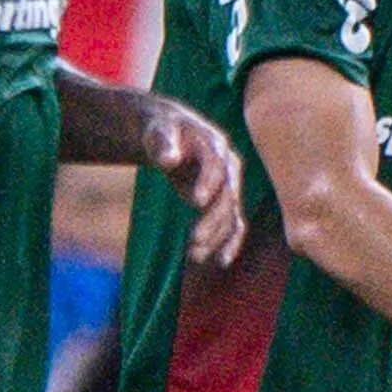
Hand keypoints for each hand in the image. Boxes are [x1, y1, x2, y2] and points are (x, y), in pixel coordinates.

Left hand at [141, 97, 247, 267]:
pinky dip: (230, 242)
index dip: (207, 183)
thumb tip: (168, 161)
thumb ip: (164, 143)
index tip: (195, 201)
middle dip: (213, 219)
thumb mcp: (159, 130)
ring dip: (217, 237)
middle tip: (195, 240)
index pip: (215, 166)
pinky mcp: (223, 203)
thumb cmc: (163, 130)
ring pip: (230, 215)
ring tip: (195, 256)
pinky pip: (233, 225)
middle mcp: (228, 168)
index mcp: (214, 146)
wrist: (174, 135)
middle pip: (226, 196)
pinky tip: (222, 261)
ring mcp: (228, 187)